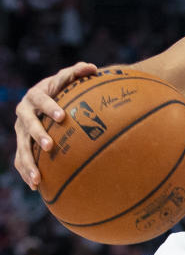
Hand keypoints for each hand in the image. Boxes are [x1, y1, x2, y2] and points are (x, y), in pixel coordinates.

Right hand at [14, 61, 97, 188]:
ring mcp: (20, 129)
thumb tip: (93, 67)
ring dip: (29, 162)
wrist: (45, 100)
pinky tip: (36, 186)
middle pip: (28, 123)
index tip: (62, 117)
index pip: (42, 99)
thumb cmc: (62, 88)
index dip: (50, 106)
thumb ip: (79, 72)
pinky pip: (21, 159)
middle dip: (38, 134)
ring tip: (38, 178)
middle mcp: (24, 112)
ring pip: (21, 146)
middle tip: (51, 145)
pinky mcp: (21, 143)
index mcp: (36, 95)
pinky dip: (27, 172)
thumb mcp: (69, 79)